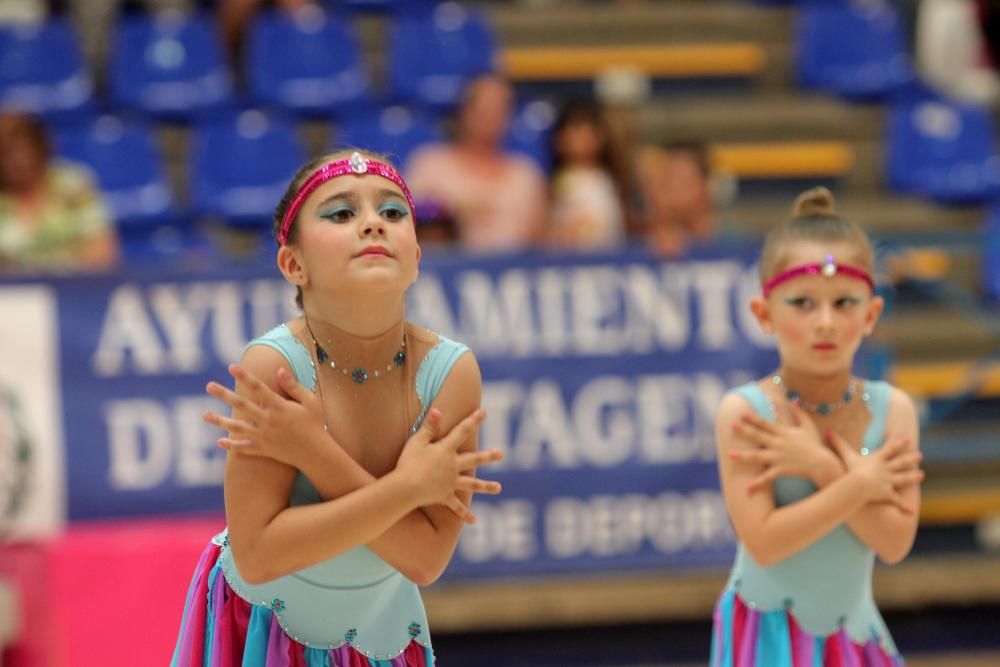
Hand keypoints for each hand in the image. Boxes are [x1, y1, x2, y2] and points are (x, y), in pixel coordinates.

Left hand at [202, 364, 325, 470]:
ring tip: (204, 415)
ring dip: (220, 421)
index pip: (259, 388)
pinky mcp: (264, 450)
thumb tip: (280, 370)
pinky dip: (232, 445)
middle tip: (209, 385)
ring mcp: (264, 437)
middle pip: (242, 406)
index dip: (245, 376)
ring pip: (237, 428)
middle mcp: (269, 421)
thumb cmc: (315, 424)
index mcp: (280, 407)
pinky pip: (244, 448)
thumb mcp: (310, 401)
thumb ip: (293, 386)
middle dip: (225, 395)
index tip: (231, 366)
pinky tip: (219, 441)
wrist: (316, 453)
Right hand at [394, 407, 502, 508]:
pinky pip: (457, 507)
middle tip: (501, 454)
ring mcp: (451, 483)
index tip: (483, 413)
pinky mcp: (445, 497)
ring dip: (486, 486)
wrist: (405, 488)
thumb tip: (439, 411)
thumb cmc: (408, 462)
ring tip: (499, 488)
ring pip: (472, 485)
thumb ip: (429, 427)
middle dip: (488, 456)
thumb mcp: (416, 441)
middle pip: (474, 459)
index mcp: (446, 450)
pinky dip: (465, 515)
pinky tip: (474, 521)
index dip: (473, 421)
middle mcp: (453, 466)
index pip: (462, 432)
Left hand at [730, 400, 840, 491]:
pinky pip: (767, 477)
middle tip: (731, 425)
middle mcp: (778, 444)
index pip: (765, 424)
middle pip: (758, 436)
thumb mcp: (808, 426)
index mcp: (783, 433)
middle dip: (744, 430)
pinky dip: (758, 483)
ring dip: (742, 455)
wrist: (822, 463)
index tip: (742, 414)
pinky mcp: (781, 470)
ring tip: (729, 454)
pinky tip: (747, 488)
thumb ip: (800, 413)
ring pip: (757, 456)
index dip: (753, 418)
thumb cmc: (815, 445)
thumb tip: (794, 400)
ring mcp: (778, 457)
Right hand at [827, 431, 923, 512]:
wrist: (858, 484)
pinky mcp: (887, 493)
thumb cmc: (851, 469)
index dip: (899, 443)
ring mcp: (888, 481)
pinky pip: (897, 500)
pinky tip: (912, 510)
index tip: (907, 438)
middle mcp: (886, 469)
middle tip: (919, 455)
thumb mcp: (845, 455)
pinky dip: (904, 506)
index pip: (890, 449)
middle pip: (900, 462)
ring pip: (903, 479)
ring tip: (921, 475)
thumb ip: (838, 443)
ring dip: (912, 477)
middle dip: (910, 458)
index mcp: (877, 459)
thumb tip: (828, 431)